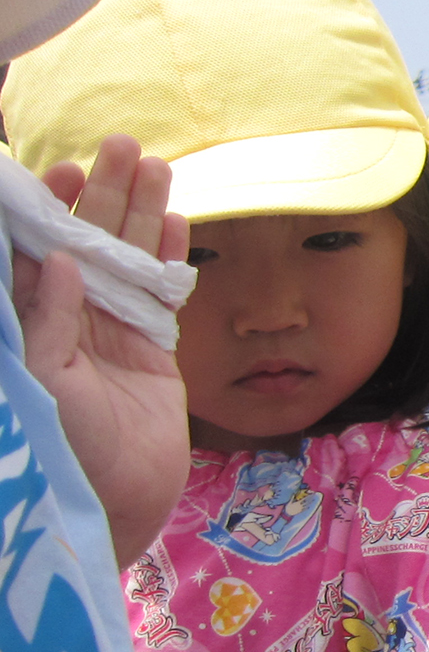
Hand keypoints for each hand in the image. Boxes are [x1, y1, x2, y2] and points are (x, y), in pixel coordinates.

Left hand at [15, 137, 189, 567]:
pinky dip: (169, 258)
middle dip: (99, 194)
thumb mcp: (43, 385)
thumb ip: (50, 323)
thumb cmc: (62, 452)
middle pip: (85, 241)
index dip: (46, 208)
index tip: (60, 170)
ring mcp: (112, 332)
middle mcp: (68, 319)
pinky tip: (175, 221)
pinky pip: (162, 293)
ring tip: (153, 165)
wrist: (115, 506)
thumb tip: (61, 261)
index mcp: (30, 324)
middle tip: (118, 146)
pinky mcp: (153, 351)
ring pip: (127, 258)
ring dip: (140, 212)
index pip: (34, 252)